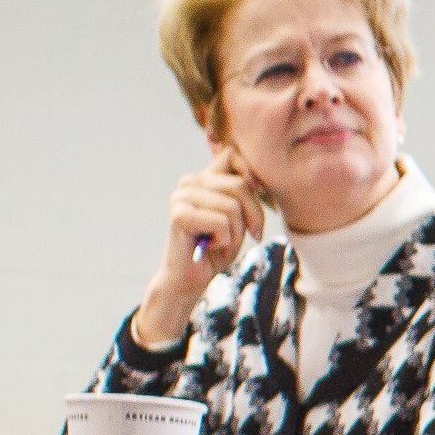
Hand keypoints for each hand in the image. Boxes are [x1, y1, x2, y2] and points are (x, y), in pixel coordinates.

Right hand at [134, 148, 266, 346]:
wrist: (191, 279)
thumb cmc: (218, 246)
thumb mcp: (241, 215)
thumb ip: (244, 191)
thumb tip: (255, 179)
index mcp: (203, 177)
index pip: (234, 155)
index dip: (252, 180)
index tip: (249, 209)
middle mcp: (189, 181)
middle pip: (241, 185)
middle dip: (251, 216)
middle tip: (239, 235)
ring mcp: (181, 196)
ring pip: (232, 206)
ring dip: (236, 232)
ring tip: (219, 241)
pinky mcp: (179, 215)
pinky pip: (222, 223)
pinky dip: (224, 241)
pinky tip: (207, 246)